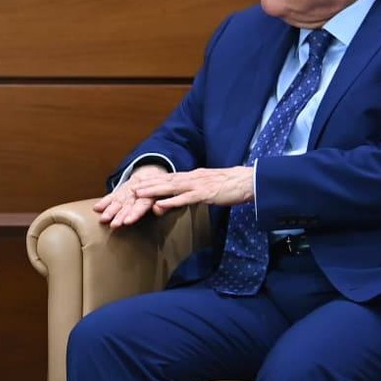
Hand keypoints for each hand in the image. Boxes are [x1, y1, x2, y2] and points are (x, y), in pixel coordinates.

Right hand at [94, 164, 167, 228]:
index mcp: (150, 194)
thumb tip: (158, 209)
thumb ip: (164, 206)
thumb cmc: (161, 191)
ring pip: (118, 201)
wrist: (151, 174)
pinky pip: (111, 196)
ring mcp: (127, 192)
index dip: (134, 213)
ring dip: (110, 210)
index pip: (142, 204)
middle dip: (120, 215)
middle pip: (128, 205)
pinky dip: (104, 202)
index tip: (127, 221)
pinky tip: (96, 208)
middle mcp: (136, 193)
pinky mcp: (120, 191)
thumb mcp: (167, 197)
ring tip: (103, 219)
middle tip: (113, 224)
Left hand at [134, 165, 256, 212]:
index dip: (153, 180)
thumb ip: (198, 188)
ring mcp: (198, 185)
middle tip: (130, 188)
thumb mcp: (211, 185)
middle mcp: (193, 177)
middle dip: (147, 185)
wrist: (250, 181)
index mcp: (194, 176)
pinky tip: (160, 204)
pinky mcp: (205, 194)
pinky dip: (171, 201)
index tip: (138, 183)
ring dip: (153, 191)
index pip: (170, 177)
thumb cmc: (232, 185)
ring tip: (138, 194)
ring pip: (171, 187)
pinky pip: (185, 198)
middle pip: (166, 180)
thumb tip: (187, 193)